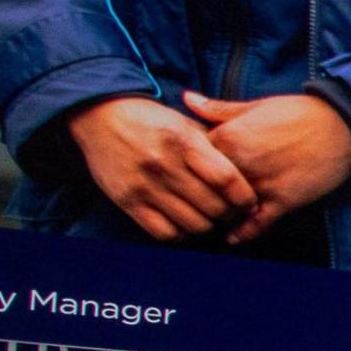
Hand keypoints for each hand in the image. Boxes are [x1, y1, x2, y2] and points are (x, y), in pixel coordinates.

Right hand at [66, 96, 252, 240]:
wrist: (99, 115)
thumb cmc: (152, 120)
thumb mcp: (185, 123)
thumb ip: (214, 146)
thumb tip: (248, 172)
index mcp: (184, 142)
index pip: (227, 179)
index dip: (245, 198)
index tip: (250, 203)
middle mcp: (164, 165)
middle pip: (214, 207)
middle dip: (231, 215)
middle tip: (233, 214)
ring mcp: (144, 185)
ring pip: (193, 224)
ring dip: (208, 226)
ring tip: (211, 219)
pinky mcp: (127, 201)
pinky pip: (164, 233)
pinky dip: (182, 234)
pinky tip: (186, 224)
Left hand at [182, 92, 350, 237]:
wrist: (344, 126)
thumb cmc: (300, 112)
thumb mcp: (256, 105)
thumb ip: (219, 108)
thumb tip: (187, 99)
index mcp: (229, 137)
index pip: (191, 158)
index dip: (189, 165)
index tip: (189, 170)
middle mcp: (241, 163)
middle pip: (205, 187)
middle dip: (201, 193)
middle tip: (197, 198)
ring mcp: (262, 184)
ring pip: (228, 207)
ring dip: (221, 214)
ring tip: (214, 217)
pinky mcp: (284, 201)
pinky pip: (258, 223)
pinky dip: (244, 233)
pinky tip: (233, 238)